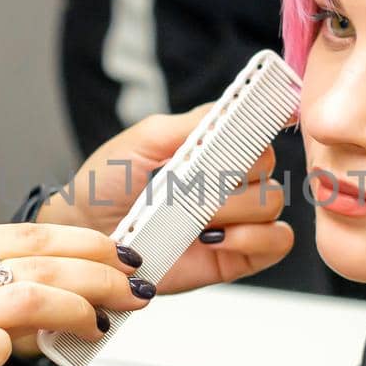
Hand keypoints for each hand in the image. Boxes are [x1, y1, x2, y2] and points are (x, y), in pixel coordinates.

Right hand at [0, 221, 156, 365]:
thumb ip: (3, 299)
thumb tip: (76, 296)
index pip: (28, 233)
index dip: (85, 244)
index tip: (120, 259)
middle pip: (39, 257)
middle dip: (100, 273)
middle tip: (132, 290)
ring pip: (32, 291)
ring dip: (83, 305)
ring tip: (105, 320)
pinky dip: (36, 341)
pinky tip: (57, 350)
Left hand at [39, 106, 293, 295]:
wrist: (88, 235)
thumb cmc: (106, 185)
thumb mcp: (143, 141)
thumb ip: (190, 125)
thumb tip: (233, 110)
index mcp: (212, 149)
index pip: (257, 131)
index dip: (257, 131)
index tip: (246, 135)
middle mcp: (231, 181)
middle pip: (268, 165)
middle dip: (232, 174)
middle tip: (192, 186)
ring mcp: (237, 219)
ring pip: (272, 202)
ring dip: (233, 208)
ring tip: (193, 218)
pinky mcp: (239, 256)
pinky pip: (277, 242)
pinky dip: (253, 238)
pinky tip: (215, 239)